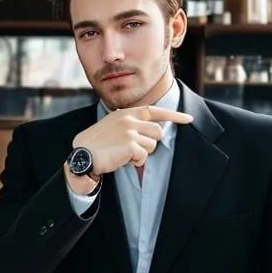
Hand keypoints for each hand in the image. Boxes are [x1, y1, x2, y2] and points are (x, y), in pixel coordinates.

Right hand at [72, 106, 192, 174]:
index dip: (174, 115)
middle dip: (150, 143)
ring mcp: (130, 132)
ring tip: (124, 154)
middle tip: (134, 149)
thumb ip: (130, 123)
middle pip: (158, 132)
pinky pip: (144, 156)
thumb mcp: (113, 125)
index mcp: (126, 113)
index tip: (188, 119)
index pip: (154, 111)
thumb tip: (152, 131)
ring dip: (142, 153)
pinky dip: (136, 161)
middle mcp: (129, 119)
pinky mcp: (130, 145)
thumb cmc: (98, 143)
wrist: (83, 153)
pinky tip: (122, 160)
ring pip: (152, 145)